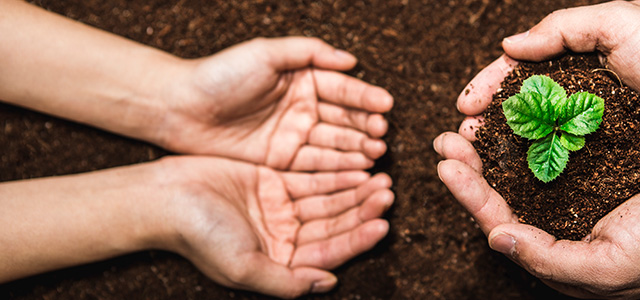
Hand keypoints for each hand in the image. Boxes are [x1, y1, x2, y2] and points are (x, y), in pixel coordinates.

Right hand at [156, 156, 392, 297]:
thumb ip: (286, 281)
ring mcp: (280, 210)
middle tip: (388, 193)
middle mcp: (284, 238)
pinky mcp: (273, 183)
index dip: (357, 239)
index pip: (329, 253)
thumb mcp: (244, 267)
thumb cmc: (199, 237)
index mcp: (280, 263)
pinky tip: (358, 167)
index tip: (383, 224)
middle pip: (334, 225)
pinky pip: (312, 179)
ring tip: (381, 178)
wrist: (163, 199)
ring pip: (328, 201)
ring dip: (354, 191)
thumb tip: (327, 283)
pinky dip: (335, 175)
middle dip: (362, 211)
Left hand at [161, 37, 393, 169]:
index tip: (386, 105)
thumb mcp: (265, 53)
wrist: (181, 108)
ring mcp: (294, 135)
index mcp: (302, 79)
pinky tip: (358, 170)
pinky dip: (339, 168)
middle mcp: (303, 108)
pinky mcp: (283, 160)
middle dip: (366, 126)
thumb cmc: (220, 75)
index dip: (365, 97)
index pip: (342, 89)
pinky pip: (317, 165)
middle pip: (344, 118)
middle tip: (382, 133)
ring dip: (358, 148)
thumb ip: (308, 52)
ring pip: (335, 143)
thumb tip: (350, 60)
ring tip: (376, 152)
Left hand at [434, 131, 639, 297]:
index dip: (471, 196)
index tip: (448, 167)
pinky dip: (531, 128)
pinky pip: (555, 143)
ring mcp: (579, 189)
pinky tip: (515, 110)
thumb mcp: (609, 267)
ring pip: (523, 165)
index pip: (501, 223)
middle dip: (472, 167)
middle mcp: (562, 221)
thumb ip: (550, 259)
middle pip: (504, 193)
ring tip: (470, 121)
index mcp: (559, 251)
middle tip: (447, 139)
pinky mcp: (597, 160)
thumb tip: (498, 238)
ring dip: (494, 145)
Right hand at [458, 1, 639, 155]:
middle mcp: (582, 88)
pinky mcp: (614, 151)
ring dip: (509, 148)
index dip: (489, 86)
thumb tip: (511, 45)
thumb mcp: (619, 21)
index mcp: (579, 53)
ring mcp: (597, 121)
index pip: (520, 69)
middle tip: (463, 141)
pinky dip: (544, 168)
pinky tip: (523, 181)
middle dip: (490, 121)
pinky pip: (572, 159)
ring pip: (542, 137)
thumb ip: (563, 27)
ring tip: (482, 164)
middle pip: (523, 106)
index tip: (465, 107)